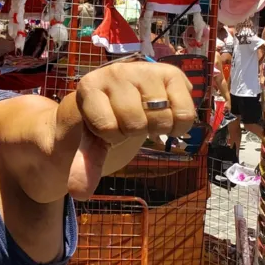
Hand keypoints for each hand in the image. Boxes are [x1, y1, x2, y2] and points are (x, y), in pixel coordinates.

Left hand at [70, 61, 195, 196]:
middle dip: (133, 131)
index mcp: (88, 87)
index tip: (105, 127)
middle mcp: (115, 72)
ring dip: (156, 127)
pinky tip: (165, 115)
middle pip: (136, 124)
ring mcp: (144, 70)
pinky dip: (179, 125)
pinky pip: (185, 113)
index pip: (107, 128)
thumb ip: (85, 166)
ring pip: (162, 118)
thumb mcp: (90, 143)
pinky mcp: (171, 73)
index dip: (110, 136)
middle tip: (127, 122)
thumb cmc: (101, 122)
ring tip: (145, 116)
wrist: (120, 100)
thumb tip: (79, 194)